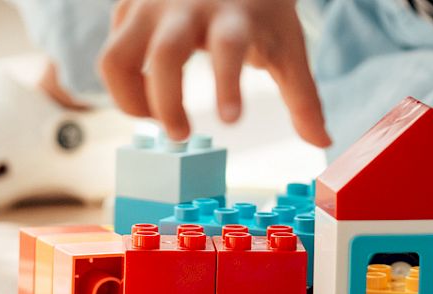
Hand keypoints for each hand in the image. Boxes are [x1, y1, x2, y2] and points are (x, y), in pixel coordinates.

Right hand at [98, 0, 331, 146]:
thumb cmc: (261, 9)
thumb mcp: (287, 47)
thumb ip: (302, 97)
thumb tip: (322, 141)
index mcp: (234, 15)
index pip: (228, 46)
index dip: (227, 83)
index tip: (231, 120)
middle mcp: (188, 7)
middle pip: (165, 54)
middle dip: (167, 102)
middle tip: (180, 136)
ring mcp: (152, 6)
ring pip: (118, 54)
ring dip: (129, 97)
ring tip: (152, 119)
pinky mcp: (128, 8)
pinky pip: (111, 51)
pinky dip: (122, 83)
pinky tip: (146, 95)